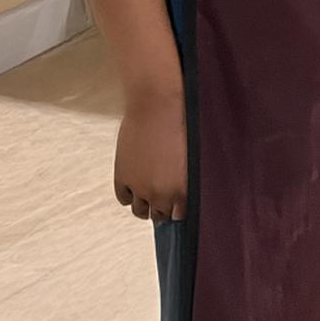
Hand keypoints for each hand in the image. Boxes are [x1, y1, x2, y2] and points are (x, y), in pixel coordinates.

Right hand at [115, 81, 186, 222]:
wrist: (157, 105)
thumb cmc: (184, 121)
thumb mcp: (196, 153)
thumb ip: (192, 175)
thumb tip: (188, 189)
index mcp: (184, 187)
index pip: (181, 215)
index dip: (181, 210)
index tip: (181, 207)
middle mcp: (161, 193)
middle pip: (160, 215)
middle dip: (165, 210)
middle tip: (166, 202)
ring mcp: (139, 186)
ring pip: (140, 211)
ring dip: (146, 207)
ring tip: (151, 197)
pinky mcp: (123, 176)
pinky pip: (124, 198)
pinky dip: (130, 196)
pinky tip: (136, 189)